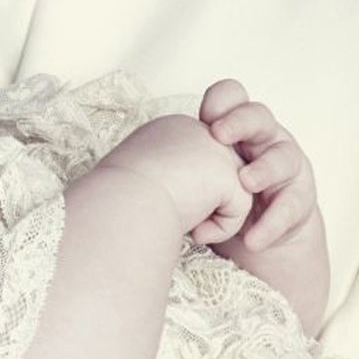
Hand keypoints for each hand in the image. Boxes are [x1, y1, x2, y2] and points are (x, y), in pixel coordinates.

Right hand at [95, 113, 251, 244]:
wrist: (119, 206)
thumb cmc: (118, 201)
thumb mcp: (141, 178)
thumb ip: (167, 175)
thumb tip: (186, 197)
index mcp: (170, 130)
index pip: (193, 165)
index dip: (177, 192)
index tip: (151, 201)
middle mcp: (195, 130)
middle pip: (214, 177)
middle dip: (198, 203)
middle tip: (165, 212)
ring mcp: (214, 146)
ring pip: (230, 192)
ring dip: (209, 216)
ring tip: (177, 218)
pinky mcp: (228, 170)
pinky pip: (240, 208)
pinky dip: (220, 228)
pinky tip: (194, 227)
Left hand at [199, 80, 328, 331]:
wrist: (260, 228)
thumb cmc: (221, 189)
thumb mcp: (204, 171)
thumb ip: (184, 164)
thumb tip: (140, 174)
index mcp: (238, 124)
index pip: (233, 97)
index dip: (221, 101)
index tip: (202, 116)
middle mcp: (265, 138)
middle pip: (259, 116)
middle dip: (240, 121)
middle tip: (218, 135)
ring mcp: (286, 165)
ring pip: (283, 156)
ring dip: (263, 169)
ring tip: (244, 183)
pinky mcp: (300, 198)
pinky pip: (290, 207)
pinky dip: (270, 224)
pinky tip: (253, 240)